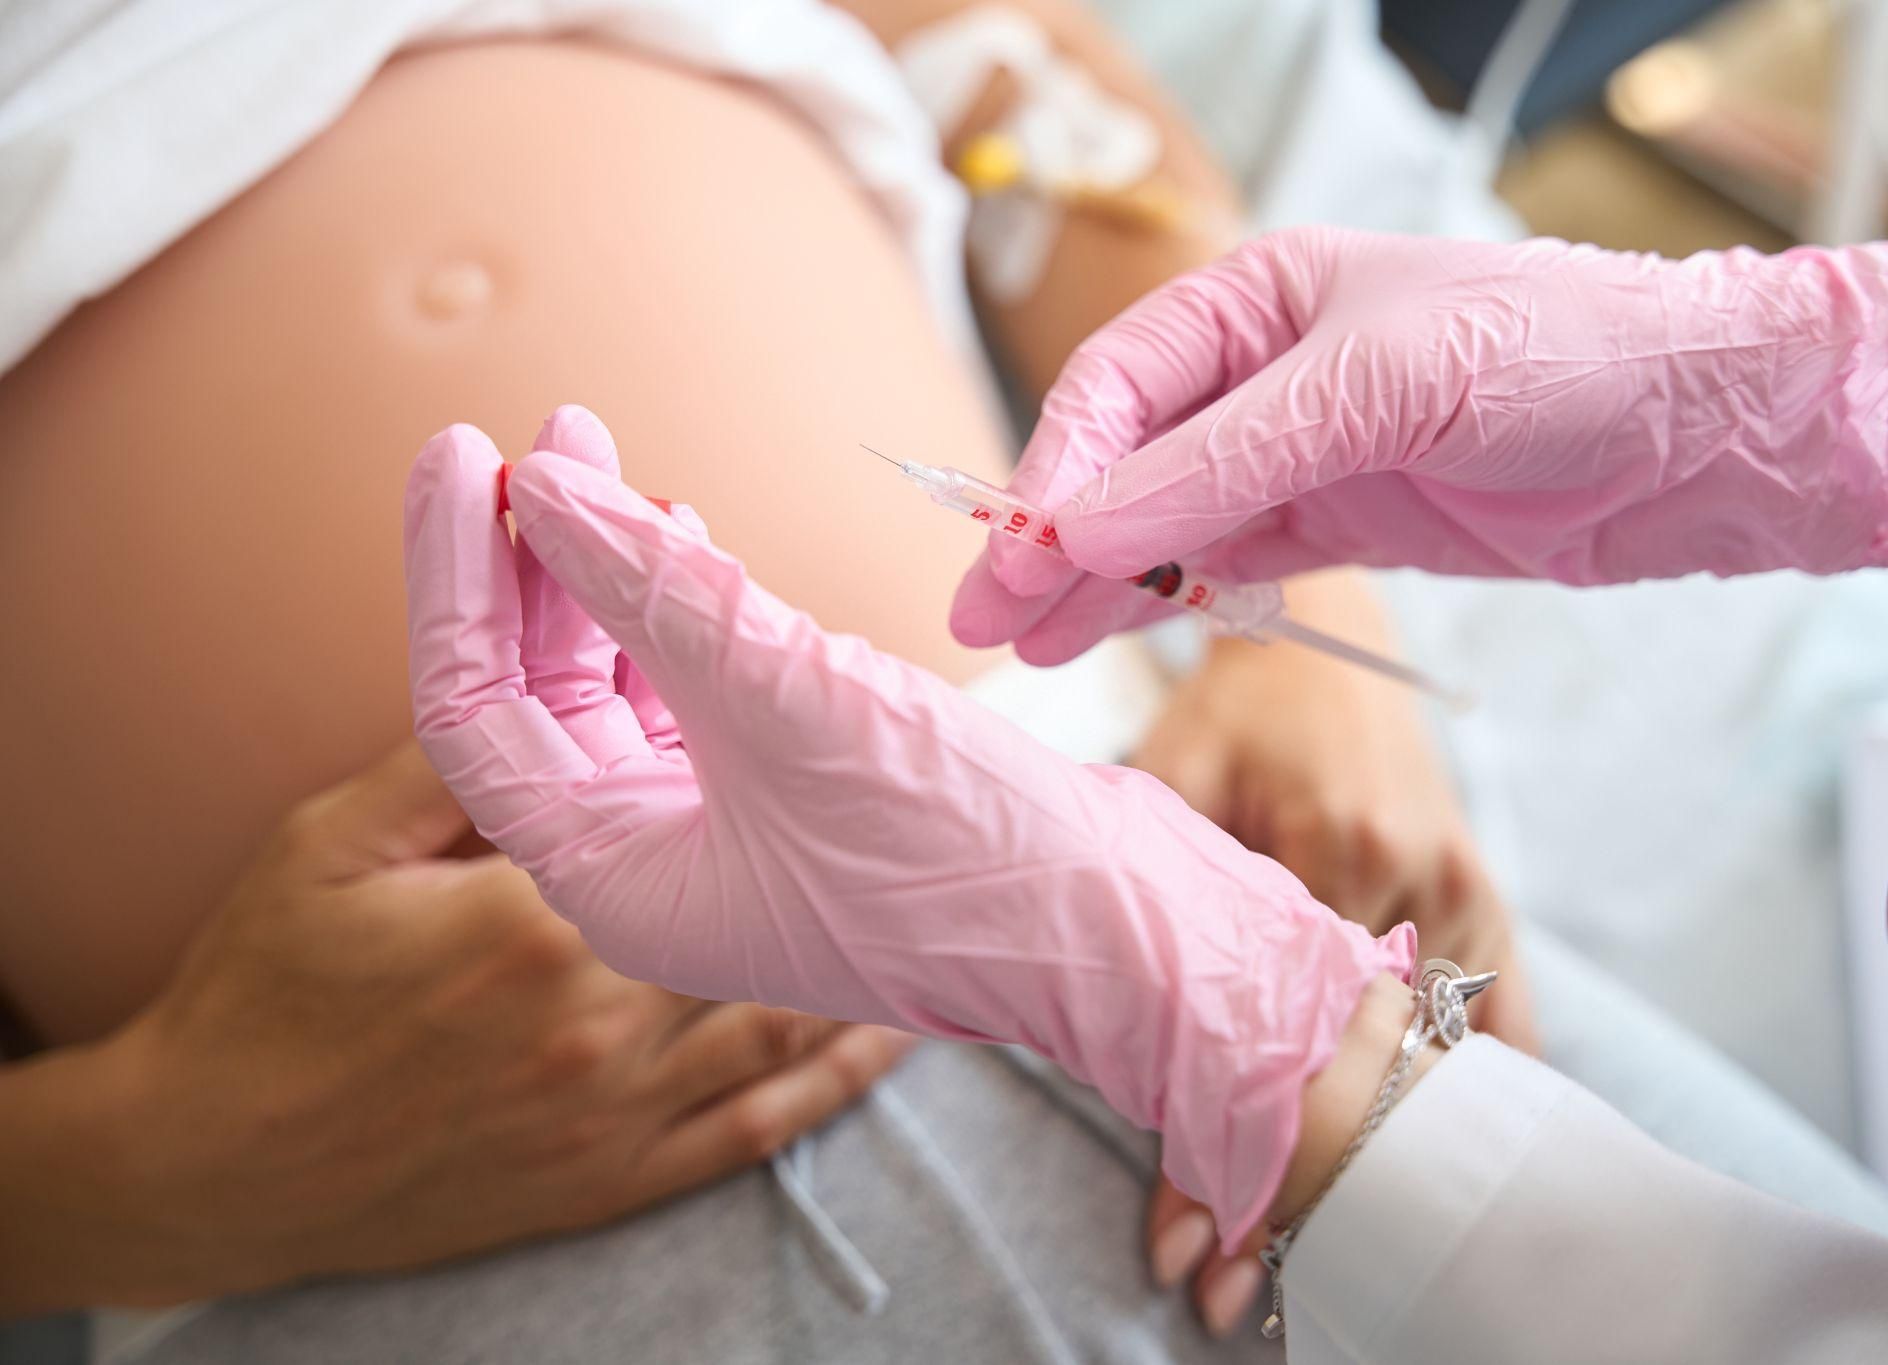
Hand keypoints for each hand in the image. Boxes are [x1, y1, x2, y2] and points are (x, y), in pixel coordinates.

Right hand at [90, 742, 908, 1305]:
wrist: (206, 1167)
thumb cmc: (256, 994)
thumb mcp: (333, 842)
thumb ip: (453, 757)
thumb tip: (537, 657)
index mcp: (538, 923)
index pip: (666, 803)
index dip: (713, 729)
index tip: (754, 666)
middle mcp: (603, 1020)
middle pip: (743, 902)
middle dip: (796, 835)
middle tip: (856, 776)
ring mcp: (619, 1109)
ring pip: (779, 1013)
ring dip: (849, 951)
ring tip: (917, 895)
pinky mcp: (617, 1179)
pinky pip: (762, 1123)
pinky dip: (838, 1077)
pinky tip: (892, 1034)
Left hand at [403, 408, 1413, 1249]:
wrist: (1114, 925)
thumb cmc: (956, 852)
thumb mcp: (787, 697)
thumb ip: (650, 588)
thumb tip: (541, 486)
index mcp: (607, 881)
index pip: (472, 711)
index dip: (453, 573)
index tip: (460, 451)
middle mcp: (644, 862)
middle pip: (535, 690)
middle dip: (534, 556)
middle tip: (547, 432)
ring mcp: (717, 829)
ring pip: (615, 682)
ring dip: (607, 571)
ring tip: (609, 457)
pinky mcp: (787, 794)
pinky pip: (694, 690)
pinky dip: (681, 609)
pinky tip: (687, 533)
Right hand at [950, 228, 1887, 662]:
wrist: (1704, 434)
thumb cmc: (1563, 357)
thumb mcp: (1381, 387)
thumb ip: (1221, 463)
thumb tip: (1076, 527)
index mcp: (1262, 295)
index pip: (1120, 384)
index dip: (1058, 470)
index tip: (1017, 552)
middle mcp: (1266, 371)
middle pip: (1123, 457)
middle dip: (1049, 533)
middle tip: (981, 615)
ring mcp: (1299, 454)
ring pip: (1161, 522)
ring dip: (1089, 579)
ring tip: (1017, 644)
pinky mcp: (1337, 525)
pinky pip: (1221, 566)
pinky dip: (1162, 600)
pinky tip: (1102, 633)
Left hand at [1133, 576, 1530, 1337]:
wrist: (1319, 632)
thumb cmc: (1225, 707)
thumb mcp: (1167, 779)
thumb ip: (1150, 893)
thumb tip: (1082, 1018)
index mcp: (1326, 845)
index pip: (1272, 1040)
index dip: (1223, 1149)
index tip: (1185, 1247)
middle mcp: (1406, 876)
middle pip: (1349, 1073)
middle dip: (1296, 1186)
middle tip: (1236, 1284)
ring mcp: (1458, 886)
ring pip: (1421, 1060)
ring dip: (1374, 1156)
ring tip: (1328, 1253)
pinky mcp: (1482, 887)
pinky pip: (1501, 1011)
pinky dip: (1475, 1085)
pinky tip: (1451, 1165)